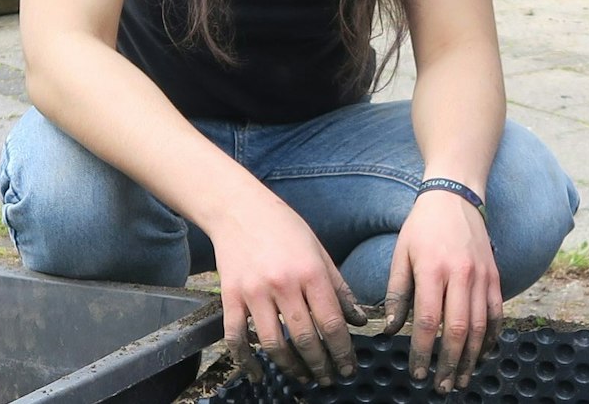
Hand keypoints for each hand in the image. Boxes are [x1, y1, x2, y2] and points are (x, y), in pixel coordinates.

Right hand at [211, 194, 368, 387]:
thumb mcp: (319, 251)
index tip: (348, 367)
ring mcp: (254, 292)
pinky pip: (237, 338)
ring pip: (274, 343)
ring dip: (290, 367)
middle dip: (321, 364)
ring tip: (303, 377)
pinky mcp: (230, 297)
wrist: (239, 209)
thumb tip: (358, 319)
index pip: (331, 322)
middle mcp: (283, 284)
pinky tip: (259, 373)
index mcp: (310, 272)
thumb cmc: (284, 227)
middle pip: (305, 337)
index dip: (342, 351)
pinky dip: (247, 361)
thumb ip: (339, 287)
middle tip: (329, 378)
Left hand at [383, 189, 500, 392]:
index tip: (417, 373)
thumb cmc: (422, 227)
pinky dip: (491, 337)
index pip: (428, 320)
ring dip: (471, 357)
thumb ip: (397, 293)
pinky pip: (497, 313)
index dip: (422, 351)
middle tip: (442, 386)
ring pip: (481, 325)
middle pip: (458, 329)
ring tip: (462, 379)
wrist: (456, 196)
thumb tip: (392, 330)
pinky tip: (482, 355)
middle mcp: (461, 274)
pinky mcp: (495, 276)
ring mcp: (482, 276)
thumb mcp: (401, 254)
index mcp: (433, 269)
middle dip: (450, 363)